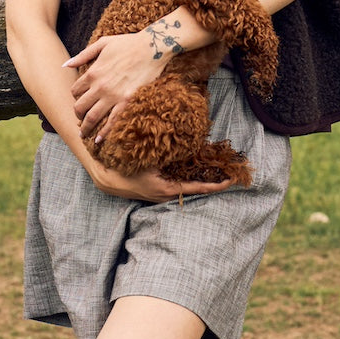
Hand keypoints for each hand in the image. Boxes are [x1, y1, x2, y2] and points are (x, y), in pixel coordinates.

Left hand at [65, 29, 172, 140]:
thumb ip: (82, 55)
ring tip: (84, 134)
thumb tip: (65, 65)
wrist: (151, 47)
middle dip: (78, 115)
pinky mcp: (127, 102)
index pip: (75, 91)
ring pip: (92, 117)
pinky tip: (99, 140)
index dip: (75, 97)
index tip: (80, 100)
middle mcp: (99, 86)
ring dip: (86, 128)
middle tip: (79, 119)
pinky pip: (112, 121)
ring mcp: (113, 96)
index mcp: (92, 72)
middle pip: (80, 107)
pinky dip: (104, 133)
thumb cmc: (128, 43)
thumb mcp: (102, 44)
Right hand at [84, 155, 233, 202]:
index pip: (198, 188)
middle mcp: (168, 196)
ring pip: (189, 189)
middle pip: (197, 190)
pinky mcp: (160, 193)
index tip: (231, 180)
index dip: (216, 185)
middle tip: (230, 174)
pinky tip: (198, 171)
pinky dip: (191, 180)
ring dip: (203, 181)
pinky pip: (180, 187)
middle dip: (213, 182)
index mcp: (167, 189)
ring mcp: (164, 196)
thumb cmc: (126, 169)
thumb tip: (183, 142)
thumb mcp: (146, 159)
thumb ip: (165, 152)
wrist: (108, 179)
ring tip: (219, 172)